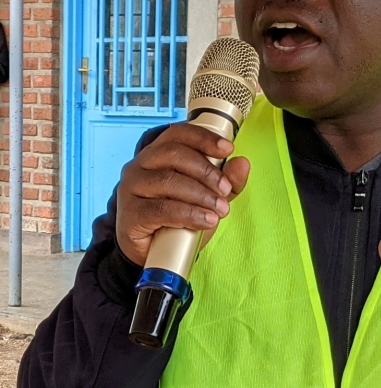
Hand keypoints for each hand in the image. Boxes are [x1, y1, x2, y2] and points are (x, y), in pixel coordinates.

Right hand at [116, 123, 250, 264]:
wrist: (155, 253)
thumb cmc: (179, 218)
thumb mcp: (210, 197)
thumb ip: (227, 180)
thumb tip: (242, 163)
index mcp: (159, 154)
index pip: (178, 133)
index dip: (204, 138)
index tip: (228, 149)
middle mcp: (141, 166)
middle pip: (174, 154)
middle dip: (207, 171)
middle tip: (225, 190)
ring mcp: (131, 188)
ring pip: (168, 181)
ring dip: (201, 195)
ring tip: (220, 209)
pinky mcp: (130, 214)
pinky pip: (161, 209)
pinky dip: (189, 214)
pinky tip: (206, 220)